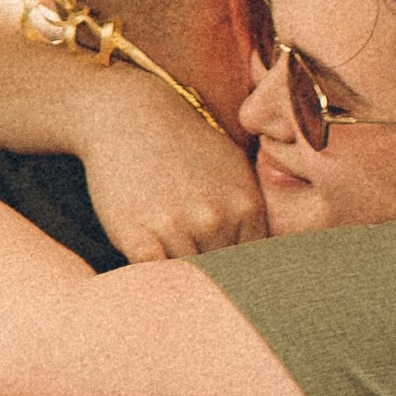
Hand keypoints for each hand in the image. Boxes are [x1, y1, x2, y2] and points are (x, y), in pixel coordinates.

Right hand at [81, 92, 263, 264]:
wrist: (128, 114)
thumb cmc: (182, 142)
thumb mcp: (232, 166)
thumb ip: (250, 211)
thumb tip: (267, 257)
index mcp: (245, 205)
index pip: (252, 265)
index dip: (239, 274)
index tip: (225, 275)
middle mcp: (215, 218)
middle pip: (220, 276)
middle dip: (210, 279)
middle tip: (196, 275)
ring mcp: (176, 227)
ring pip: (186, 280)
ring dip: (178, 281)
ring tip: (170, 267)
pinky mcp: (137, 236)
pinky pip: (152, 277)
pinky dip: (151, 281)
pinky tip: (148, 271)